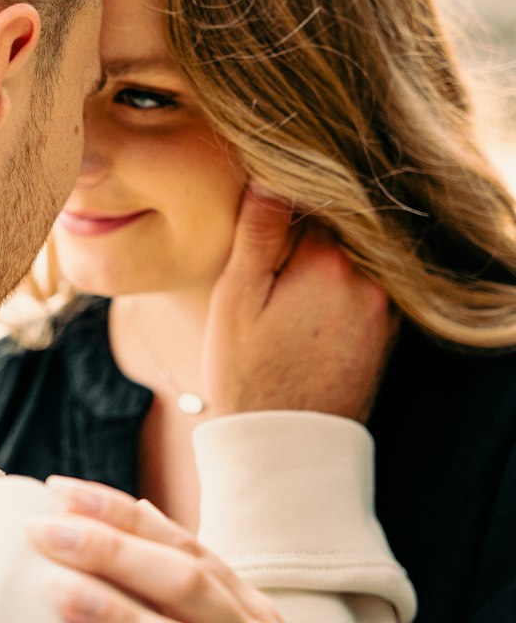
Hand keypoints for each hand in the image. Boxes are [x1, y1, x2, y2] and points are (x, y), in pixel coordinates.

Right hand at [204, 189, 396, 420]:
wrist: (284, 447)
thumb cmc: (247, 374)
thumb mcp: (236, 298)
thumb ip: (258, 233)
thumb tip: (270, 176)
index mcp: (329, 263)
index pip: (308, 203)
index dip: (277, 216)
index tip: (257, 241)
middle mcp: (369, 280)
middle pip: (334, 231)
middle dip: (302, 242)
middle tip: (269, 282)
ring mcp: (384, 309)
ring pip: (350, 261)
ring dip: (322, 268)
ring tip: (286, 306)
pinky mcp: (387, 333)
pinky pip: (363, 290)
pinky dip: (338, 293)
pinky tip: (308, 322)